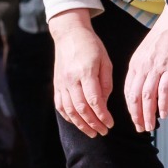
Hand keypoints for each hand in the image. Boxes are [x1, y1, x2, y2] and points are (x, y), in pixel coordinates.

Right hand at [49, 8, 114, 136]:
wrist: (69, 34)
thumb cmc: (91, 46)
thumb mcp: (105, 61)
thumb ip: (106, 83)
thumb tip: (104, 103)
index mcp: (85, 72)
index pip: (94, 100)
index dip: (102, 115)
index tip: (110, 123)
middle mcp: (71, 79)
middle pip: (81, 108)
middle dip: (93, 123)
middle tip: (103, 132)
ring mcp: (61, 83)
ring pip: (69, 110)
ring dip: (80, 124)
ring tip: (92, 132)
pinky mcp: (56, 84)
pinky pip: (60, 105)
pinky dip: (68, 116)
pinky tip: (77, 122)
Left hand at [124, 11, 167, 132]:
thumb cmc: (164, 37)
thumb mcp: (146, 53)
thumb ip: (143, 69)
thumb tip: (144, 86)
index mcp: (135, 64)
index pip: (128, 91)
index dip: (130, 107)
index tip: (134, 118)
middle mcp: (142, 67)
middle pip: (135, 97)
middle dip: (136, 115)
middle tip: (140, 128)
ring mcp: (156, 68)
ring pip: (147, 96)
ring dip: (148, 114)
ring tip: (150, 126)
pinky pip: (164, 90)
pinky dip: (163, 104)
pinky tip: (164, 114)